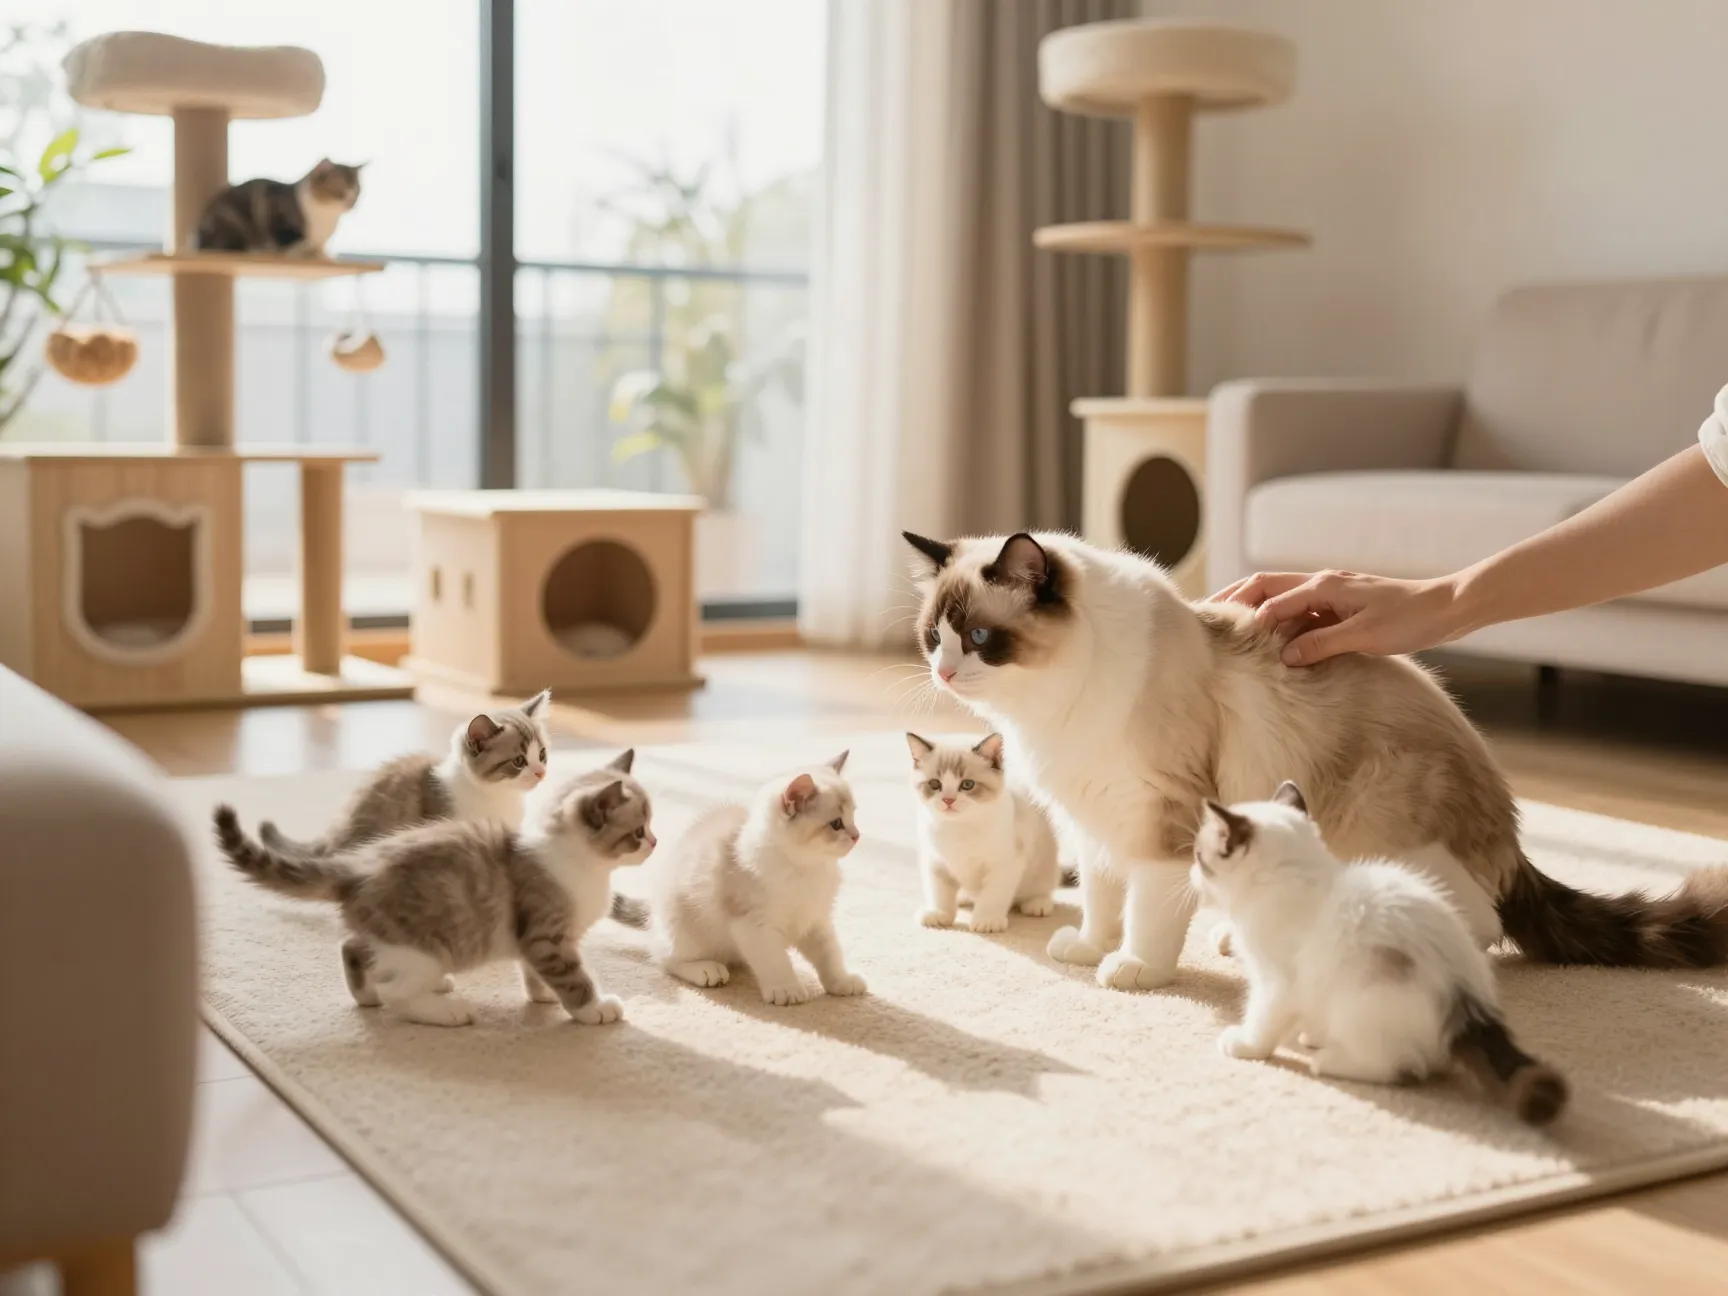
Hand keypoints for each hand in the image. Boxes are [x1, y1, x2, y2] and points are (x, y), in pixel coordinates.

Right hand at [1208, 570, 1465, 664]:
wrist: (1448, 608)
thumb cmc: (1410, 620)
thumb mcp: (1362, 637)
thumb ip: (1319, 645)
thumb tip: (1284, 656)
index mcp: (1322, 586)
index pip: (1269, 599)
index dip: (1243, 616)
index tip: (1219, 633)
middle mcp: (1322, 583)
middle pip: (1265, 586)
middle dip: (1235, 598)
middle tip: (1207, 616)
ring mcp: (1332, 593)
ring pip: (1282, 598)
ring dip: (1257, 610)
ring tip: (1232, 629)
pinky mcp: (1342, 605)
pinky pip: (1302, 612)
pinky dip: (1282, 622)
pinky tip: (1275, 640)